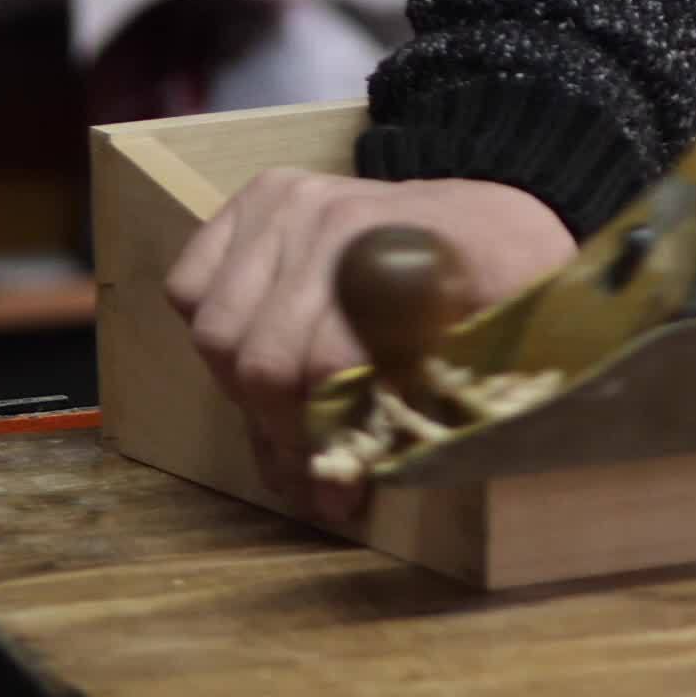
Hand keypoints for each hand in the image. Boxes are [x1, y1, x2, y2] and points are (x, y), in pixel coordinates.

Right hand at [163, 172, 572, 523]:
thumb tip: (335, 496)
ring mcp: (290, 204)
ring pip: (217, 331)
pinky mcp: (260, 199)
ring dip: (245, 392)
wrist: (499, 218)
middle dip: (282, 432)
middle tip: (310, 470)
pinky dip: (214, 330)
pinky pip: (191, 285)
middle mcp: (333, 219)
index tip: (341, 497)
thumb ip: (418, 413)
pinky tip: (257, 354)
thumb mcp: (489, 355)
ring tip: (288, 418)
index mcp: (400, 256)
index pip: (328, 369)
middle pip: (262, 359)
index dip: (328, 444)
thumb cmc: (504, 291)